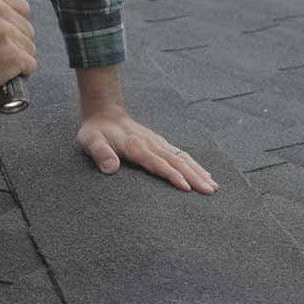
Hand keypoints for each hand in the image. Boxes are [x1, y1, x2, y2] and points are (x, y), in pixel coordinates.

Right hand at [0, 0, 36, 109]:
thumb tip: (13, 15)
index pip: (22, 9)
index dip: (13, 26)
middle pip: (28, 29)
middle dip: (17, 44)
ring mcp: (5, 33)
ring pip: (30, 48)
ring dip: (18, 60)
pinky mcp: (11, 55)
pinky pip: (31, 65)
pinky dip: (21, 73)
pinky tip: (4, 74)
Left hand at [77, 103, 218, 194]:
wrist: (104, 113)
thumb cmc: (95, 132)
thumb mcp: (90, 141)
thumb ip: (100, 153)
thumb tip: (110, 168)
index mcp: (136, 146)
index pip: (158, 162)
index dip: (172, 175)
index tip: (186, 187)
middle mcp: (150, 143)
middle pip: (176, 161)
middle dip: (194, 176)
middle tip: (210, 190)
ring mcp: (157, 142)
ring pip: (182, 157)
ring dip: (198, 171)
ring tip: (213, 185)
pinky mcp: (160, 143)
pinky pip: (180, 154)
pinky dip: (194, 164)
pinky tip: (204, 174)